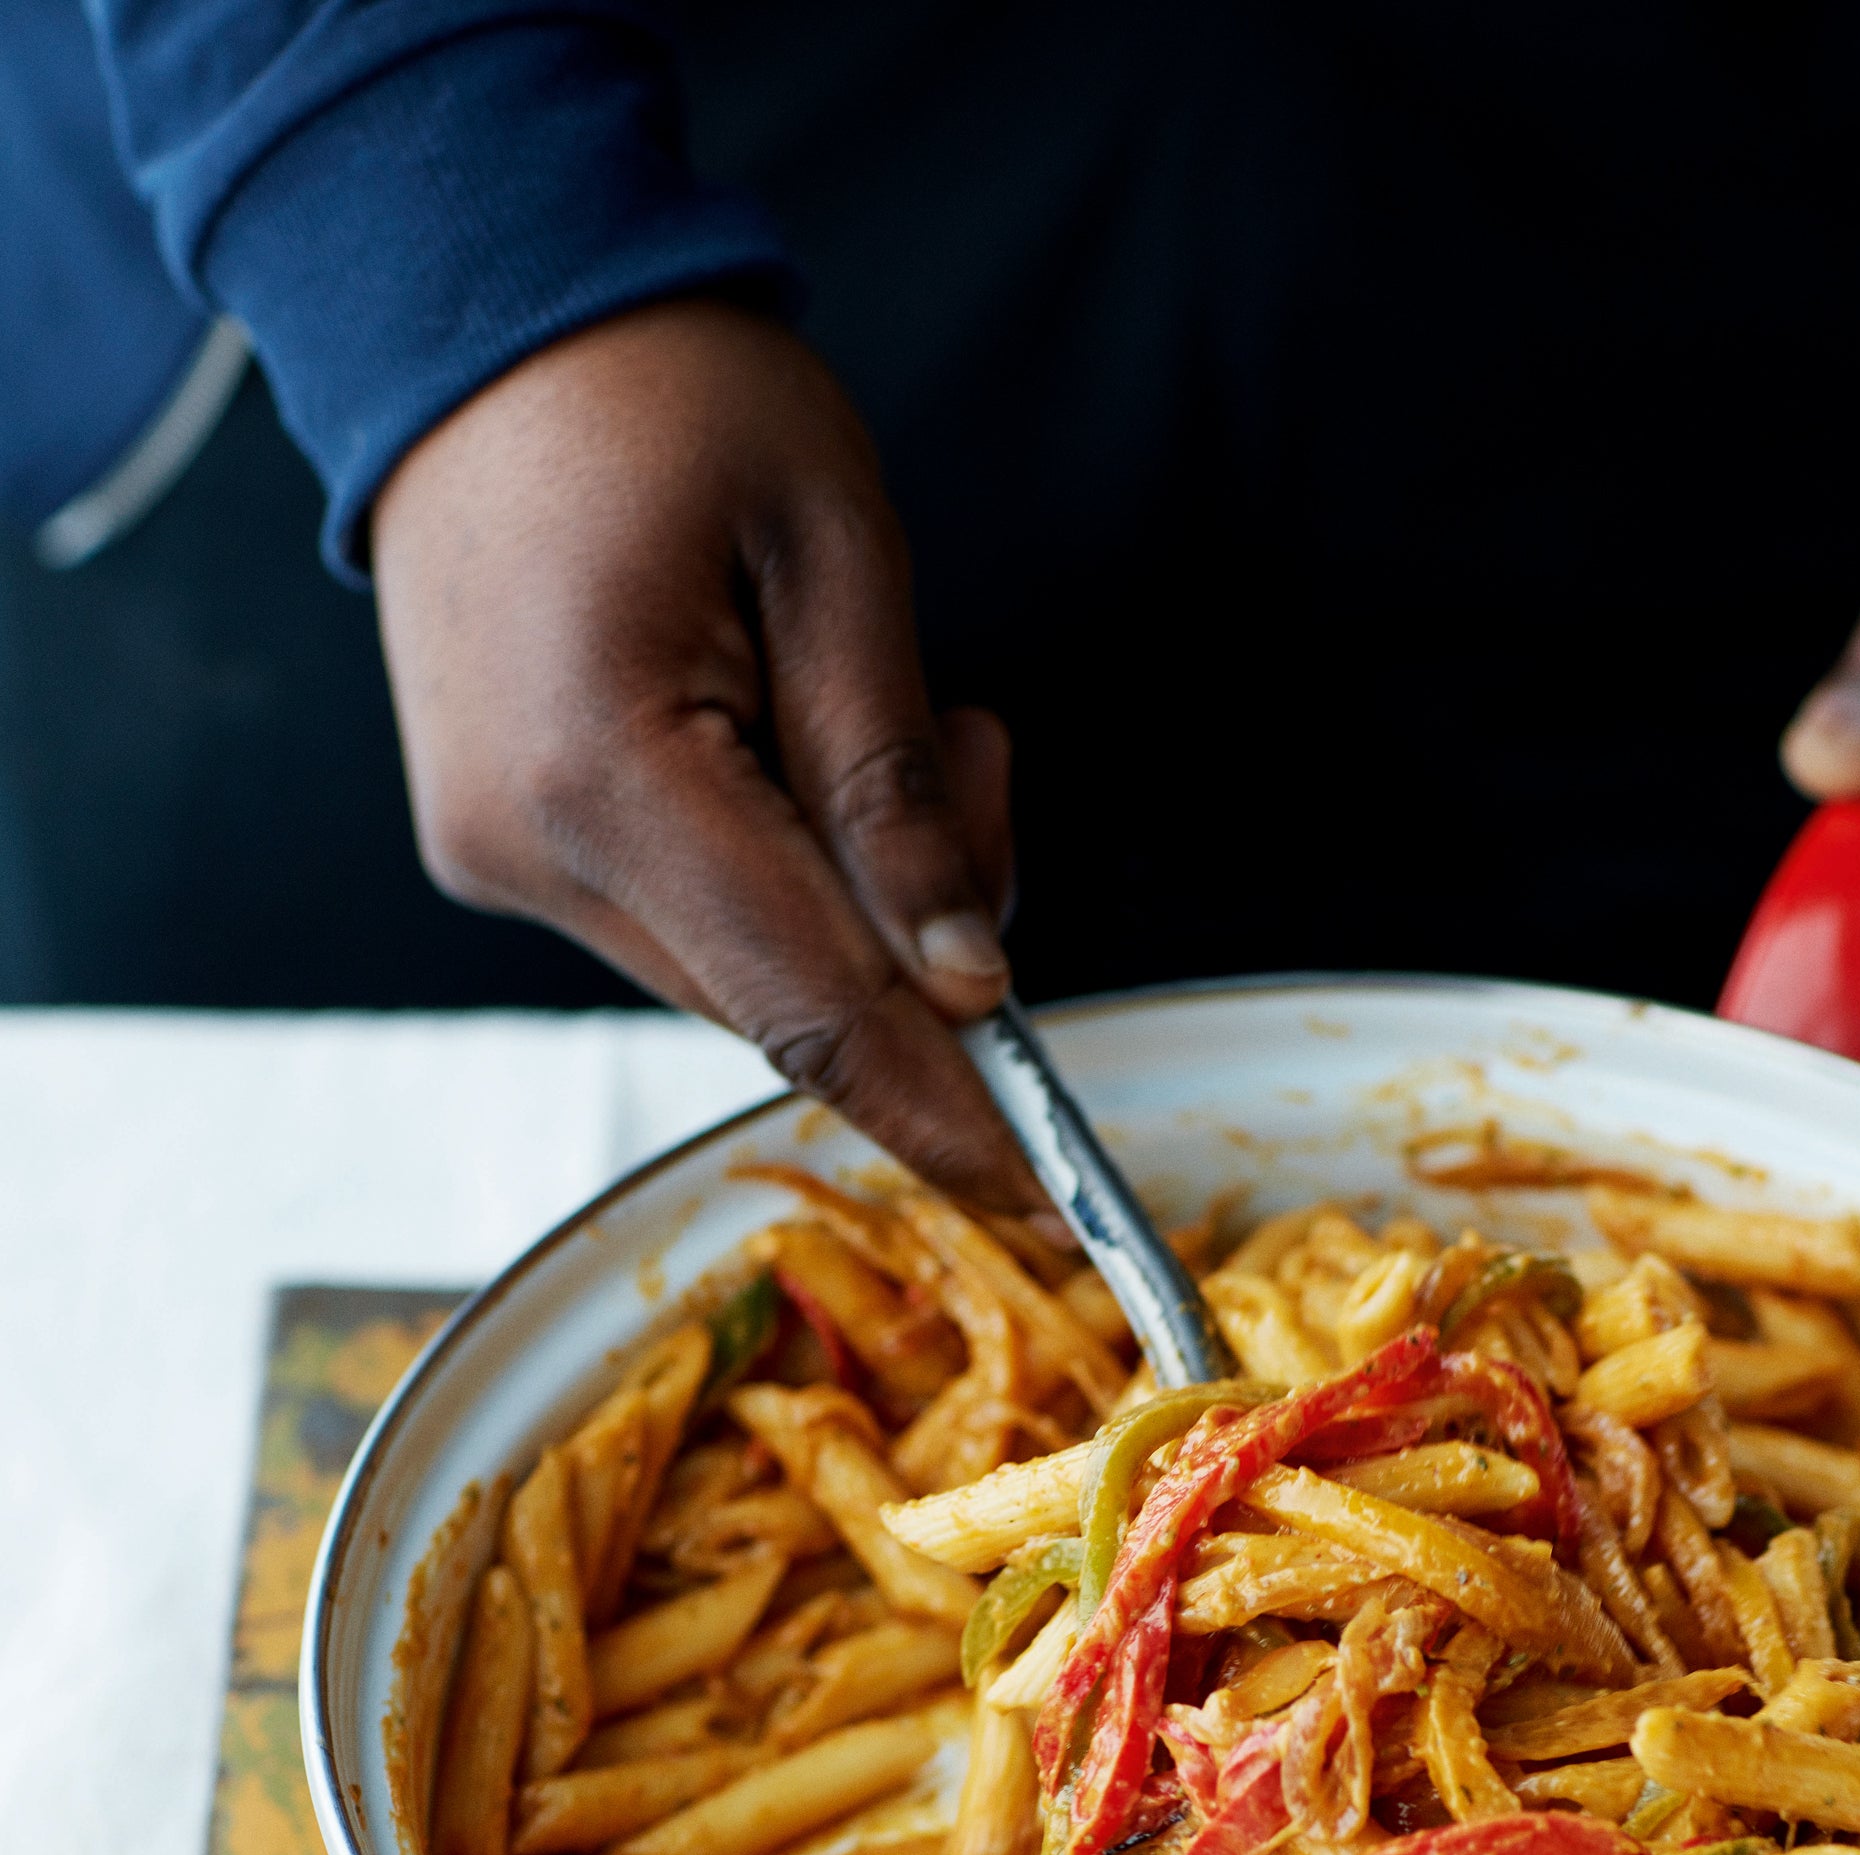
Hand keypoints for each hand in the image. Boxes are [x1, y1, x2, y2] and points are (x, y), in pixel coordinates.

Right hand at [372, 298, 1038, 1212]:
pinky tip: (784, 732)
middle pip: (786, 1002)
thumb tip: (964, 976)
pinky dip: (780, 867)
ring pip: (746, 971)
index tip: (1049, 1208)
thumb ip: (897, 783)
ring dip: (853, 892)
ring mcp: (499, 858)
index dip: (942, 1114)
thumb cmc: (665, 392)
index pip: (811, 1011)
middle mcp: (526, 851)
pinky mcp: (503, 846)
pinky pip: (692, 917)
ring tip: (864, 701)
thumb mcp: (835, 553)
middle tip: (967, 748)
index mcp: (603, 775)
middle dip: (921, 939)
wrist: (478, 310)